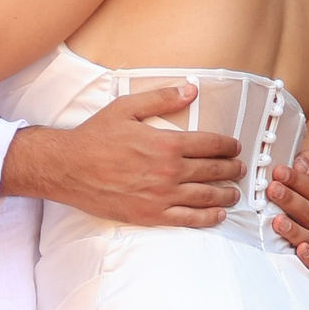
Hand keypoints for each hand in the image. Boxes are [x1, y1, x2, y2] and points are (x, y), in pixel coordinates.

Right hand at [0, 86, 241, 225]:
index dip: (228, 146)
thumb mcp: (126, 107)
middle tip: (240, 170)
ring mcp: (161, 196)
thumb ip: (161, 98)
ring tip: (235, 192)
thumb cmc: (95, 137)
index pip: (210, 144)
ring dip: (226, 194)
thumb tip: (190, 89)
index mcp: (166, 143)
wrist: (68, 168)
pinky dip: (208, 218)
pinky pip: (188, 219)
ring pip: (205, 196)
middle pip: (213, 171)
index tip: (235, 147)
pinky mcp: (151, 216)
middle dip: (231, 170)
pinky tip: (218, 215)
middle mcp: (169, 171)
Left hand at [267, 150, 308, 281]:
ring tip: (277, 221)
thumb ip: (305, 174)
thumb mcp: (303, 195)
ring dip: (294, 229)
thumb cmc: (299, 218)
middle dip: (291, 200)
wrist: (303, 257)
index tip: (278, 171)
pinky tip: (300, 250)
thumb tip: (303, 160)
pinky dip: (308, 259)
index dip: (297, 180)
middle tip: (272, 190)